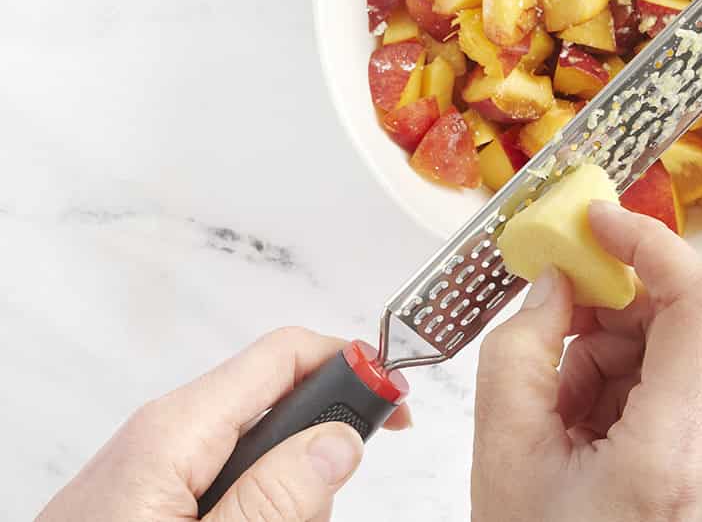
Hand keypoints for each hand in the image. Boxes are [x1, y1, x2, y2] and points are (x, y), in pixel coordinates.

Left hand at [37, 328, 410, 521]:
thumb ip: (275, 501)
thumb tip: (341, 439)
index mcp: (178, 428)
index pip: (286, 353)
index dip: (353, 364)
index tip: (398, 410)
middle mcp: (164, 431)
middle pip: (279, 402)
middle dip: (319, 450)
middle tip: (322, 511)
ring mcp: (153, 465)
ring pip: (258, 451)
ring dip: (287, 493)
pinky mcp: (147, 496)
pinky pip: (225, 481)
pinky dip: (253, 507)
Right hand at [472, 201, 701, 521]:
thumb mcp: (507, 455)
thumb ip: (522, 349)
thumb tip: (553, 284)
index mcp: (678, 441)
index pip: (700, 300)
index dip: (650, 242)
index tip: (599, 219)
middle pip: (681, 319)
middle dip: (610, 307)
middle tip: (549, 309)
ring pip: (670, 348)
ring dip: (606, 351)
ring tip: (553, 408)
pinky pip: (668, 382)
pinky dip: (617, 382)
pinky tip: (574, 425)